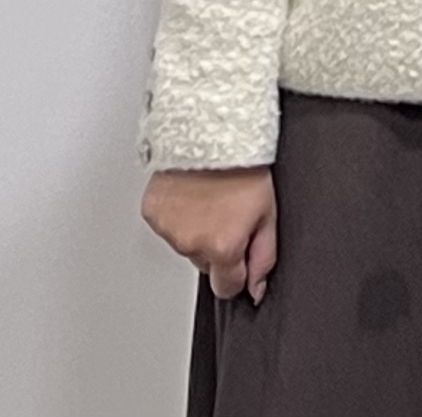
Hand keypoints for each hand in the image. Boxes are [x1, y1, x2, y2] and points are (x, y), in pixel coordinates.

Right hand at [142, 166, 278, 302]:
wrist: (213, 133)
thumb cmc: (246, 167)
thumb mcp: (269, 213)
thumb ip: (263, 256)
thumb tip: (256, 288)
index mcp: (222, 247)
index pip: (226, 287)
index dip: (237, 273)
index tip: (241, 257)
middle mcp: (191, 244)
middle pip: (206, 263)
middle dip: (218, 246)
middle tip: (230, 214)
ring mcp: (168, 230)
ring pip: (186, 244)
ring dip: (197, 230)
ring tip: (211, 199)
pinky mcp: (152, 213)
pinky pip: (167, 225)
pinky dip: (179, 216)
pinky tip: (192, 194)